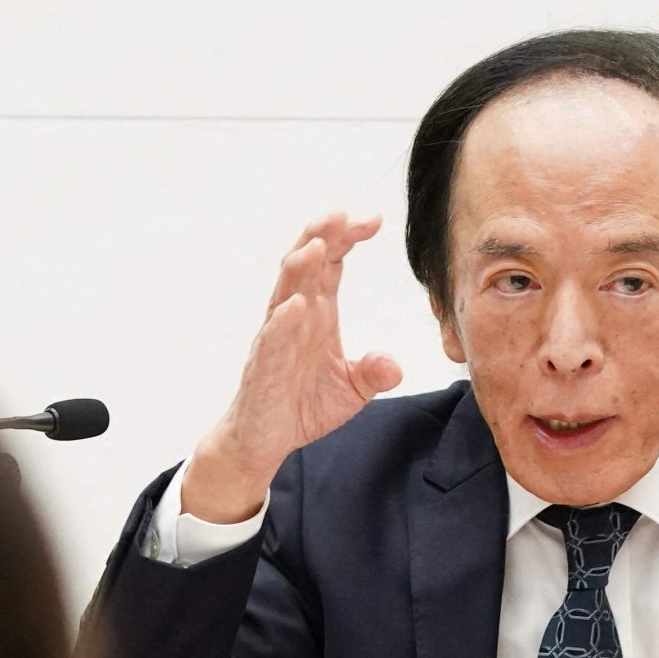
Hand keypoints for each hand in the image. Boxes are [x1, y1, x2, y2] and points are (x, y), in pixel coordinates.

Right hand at [179, 212, 402, 522]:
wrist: (264, 442)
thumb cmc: (303, 406)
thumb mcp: (352, 390)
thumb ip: (374, 373)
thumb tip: (394, 365)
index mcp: (318, 312)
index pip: (331, 263)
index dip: (347, 237)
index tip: (372, 219)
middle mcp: (294, 317)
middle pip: (305, 265)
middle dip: (322, 236)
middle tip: (342, 215)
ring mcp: (276, 339)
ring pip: (285, 293)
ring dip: (299, 268)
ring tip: (317, 246)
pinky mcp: (263, 368)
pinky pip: (272, 340)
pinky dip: (283, 322)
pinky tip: (296, 306)